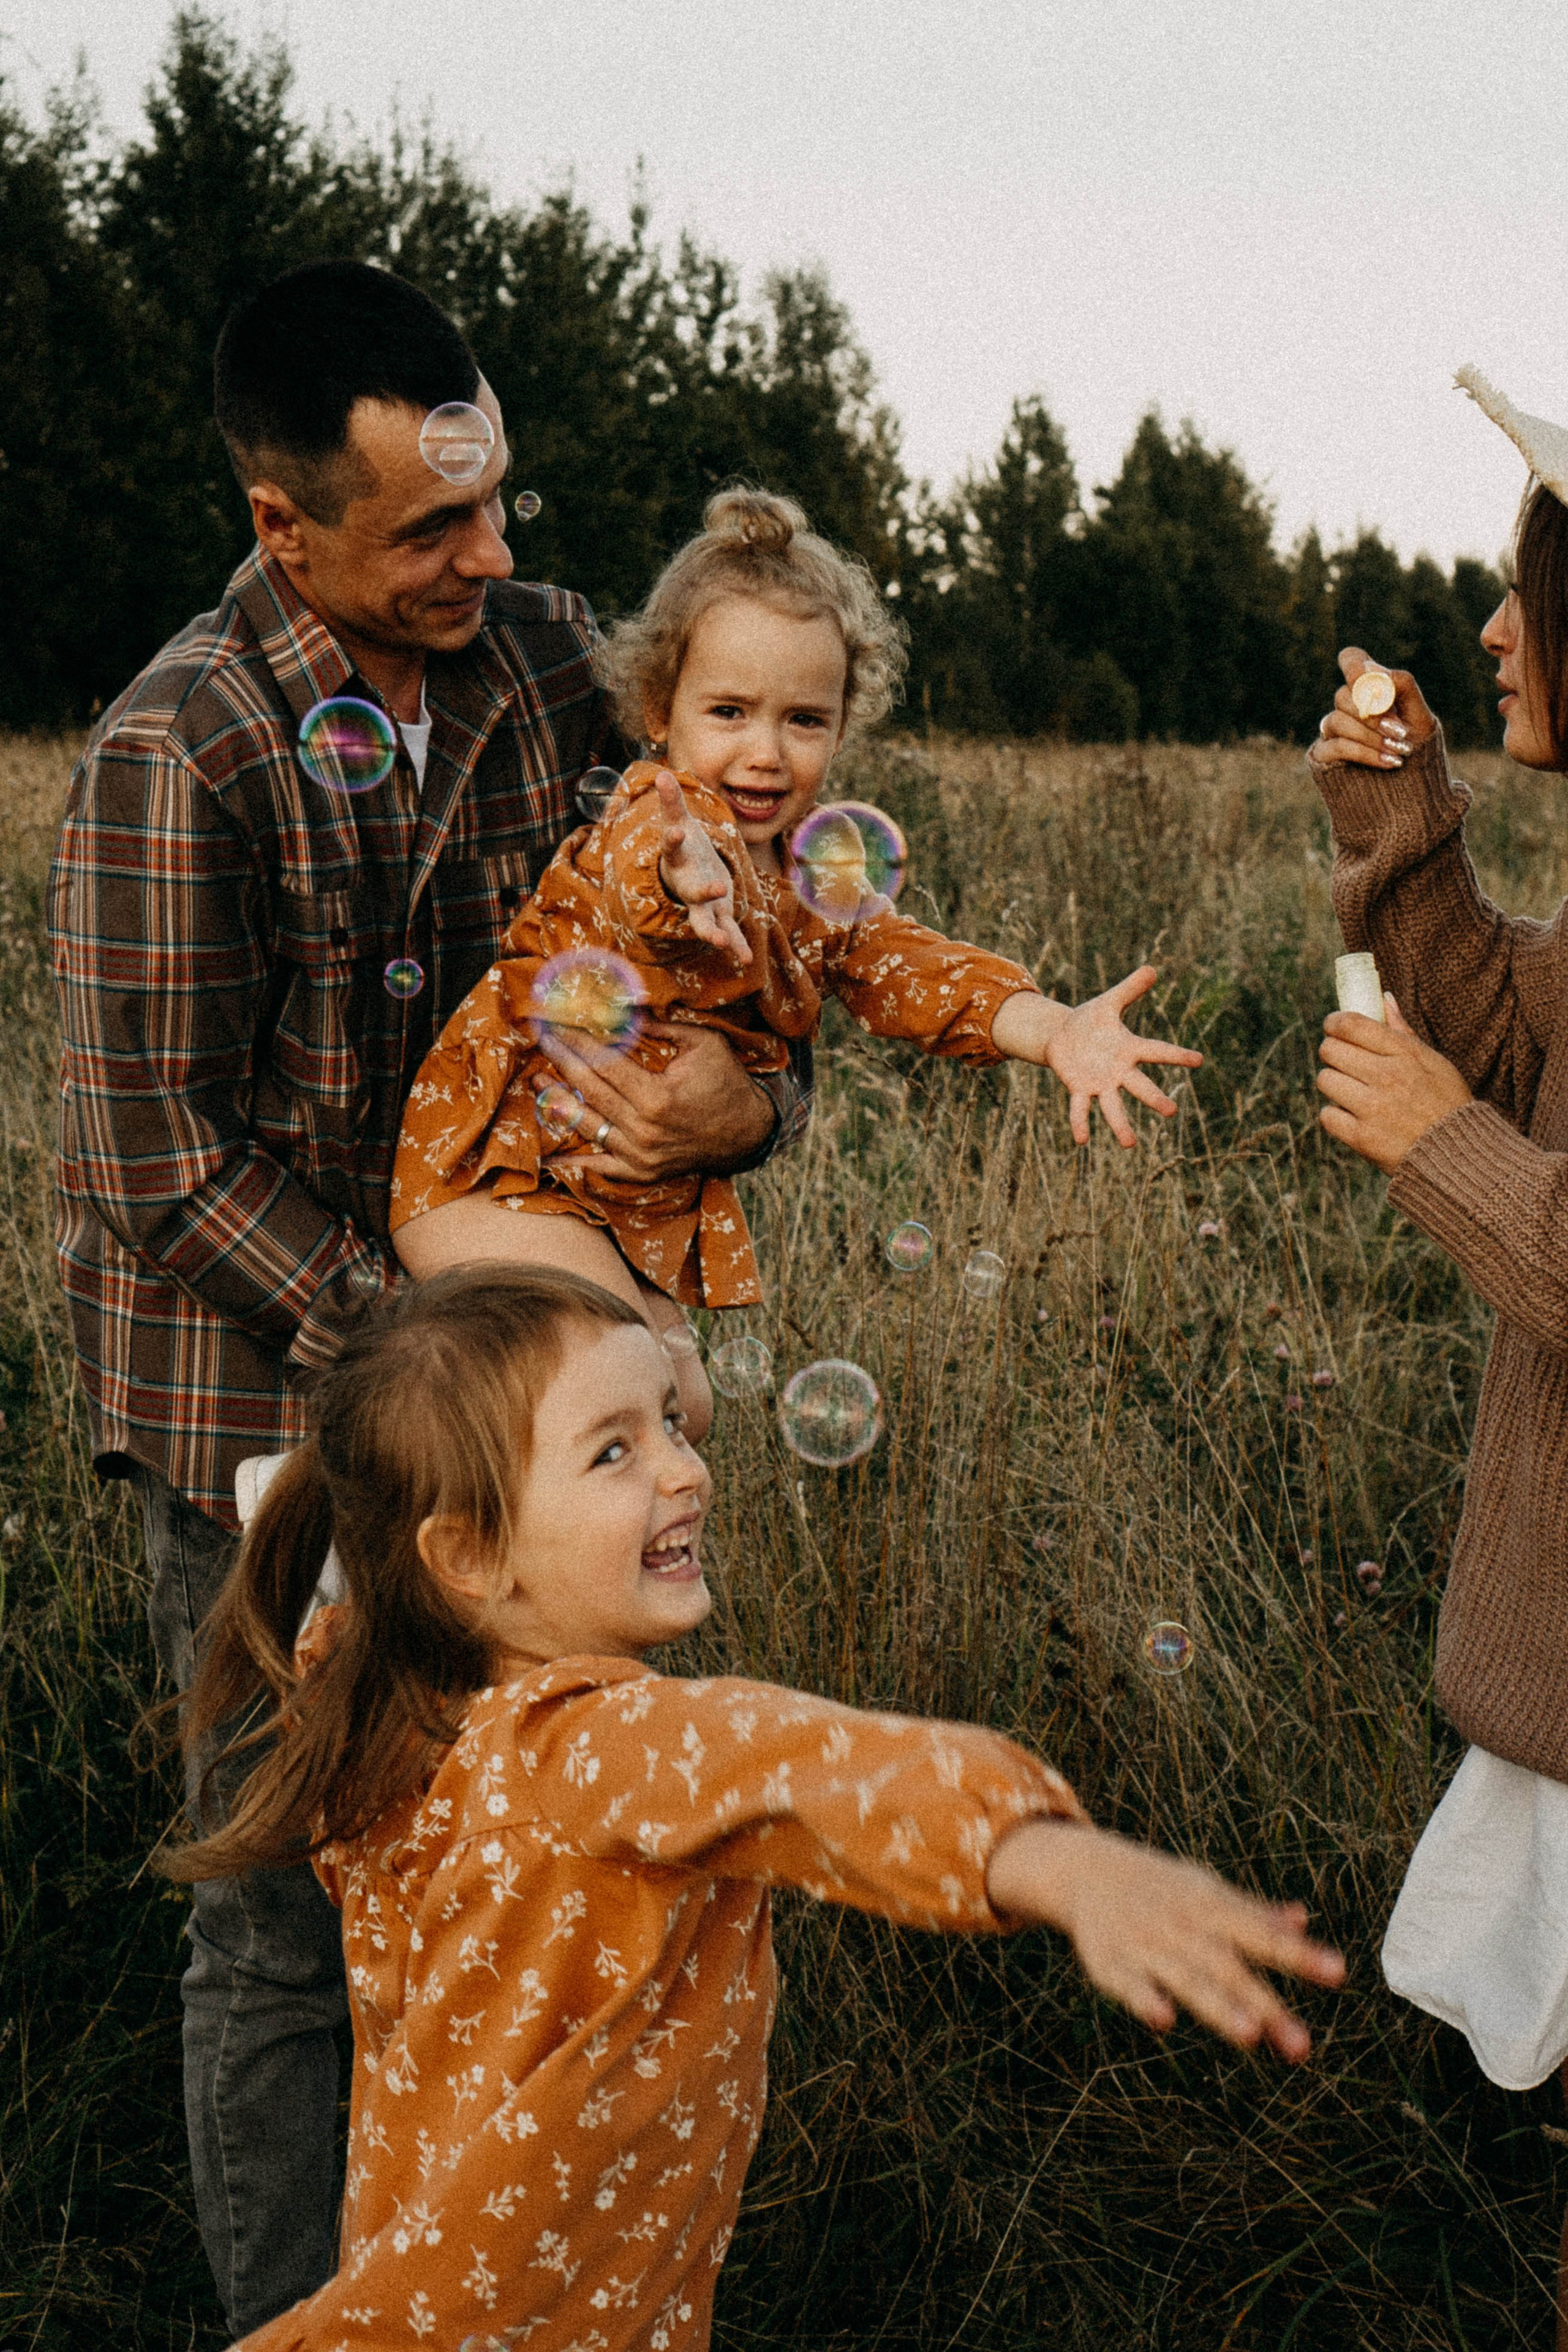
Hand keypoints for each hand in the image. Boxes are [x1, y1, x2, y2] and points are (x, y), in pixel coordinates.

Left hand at [538, 1019, 772, 1180]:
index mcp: (657, 1096)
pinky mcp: (642, 1171)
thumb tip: (625, 1007)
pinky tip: (547, 1157)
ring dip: (556, 1102)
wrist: (748, 1133)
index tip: (557, 1024)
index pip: (605, 1064)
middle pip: (589, 1090)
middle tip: (540, 1040)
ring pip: (587, 1126)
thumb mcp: (704, 1044)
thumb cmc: (727, 1082)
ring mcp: (640, 1155)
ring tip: (534, 1081)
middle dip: (560, 1061)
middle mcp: (644, 1129)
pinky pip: (600, 1168)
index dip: (577, 1042)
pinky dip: (573, 1163)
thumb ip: (663, 1027)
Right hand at [655, 770, 751, 965]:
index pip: (672, 847)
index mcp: (678, 859)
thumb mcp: (676, 822)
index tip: (674, 832)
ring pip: (704, 919)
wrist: (684, 873)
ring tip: (721, 943)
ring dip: (712, 931)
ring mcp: (701, 903)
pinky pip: (725, 931)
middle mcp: (687, 883)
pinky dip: (735, 945)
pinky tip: (745, 960)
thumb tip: (661, 773)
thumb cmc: (684, 846)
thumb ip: (670, 801)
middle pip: (692, 890)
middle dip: (703, 891)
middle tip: (717, 889)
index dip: (673, 840)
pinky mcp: (717, 914)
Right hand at [987, 1819, 1343, 2059]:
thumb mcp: (1208, 1892)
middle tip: (1301, 2046)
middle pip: (1230, 1969)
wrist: (1089, 1869)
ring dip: (1218, 2006)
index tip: (1338, 1972)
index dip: (1301, 1955)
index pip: (1263, 1935)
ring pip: (1187, 1979)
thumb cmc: (1163, 1888)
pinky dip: (1145, 2000)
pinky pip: (1130, 1984)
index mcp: (1212, 1908)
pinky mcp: (1112, 1963)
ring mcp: (1148, 1944)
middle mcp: (1184, 1927)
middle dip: (1265, 2006)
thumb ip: (1254, 1913)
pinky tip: (1164, 2020)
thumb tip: (1303, 1922)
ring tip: (1250, 2036)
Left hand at [995, 966, 1202, 1147]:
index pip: (1157, 1051)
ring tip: (1129, 1145)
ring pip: (1113, 1106)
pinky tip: (1081, 1140)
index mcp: (1130, 1049)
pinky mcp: (1079, 1089)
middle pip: (1139, 1086)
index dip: (1177, 1056)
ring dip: (1120, 1124)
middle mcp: (1119, 1071)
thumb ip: (1130, 989)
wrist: (1063, 1036)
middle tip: (1171, 1111)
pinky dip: (1080, 1122)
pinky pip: (1080, 1108)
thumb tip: (1152, 968)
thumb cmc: (1091, 1020)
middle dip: (1154, 1098)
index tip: (1198, 1060)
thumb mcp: (1109, 1002)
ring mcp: (1100, 1083)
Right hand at [1309, 646, 1437, 773]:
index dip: (1354, 666)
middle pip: (1343, 695)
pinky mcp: (1325, 755)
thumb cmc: (1418, 747)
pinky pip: (1336, 746)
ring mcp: (1333, 731)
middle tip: (1399, 729)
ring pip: (1338, 721)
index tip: (1369, 682)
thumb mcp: (1419, 714)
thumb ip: (1402, 686)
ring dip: (1372, 736)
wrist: (1414, 788)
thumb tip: (1371, 669)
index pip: (1351, 660)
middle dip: (1372, 713)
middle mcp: (1348, 707)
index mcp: (1370, 689)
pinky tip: (1388, 762)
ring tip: (1400, 750)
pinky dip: (1364, 753)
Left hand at [1316, 995, 1470, 1171]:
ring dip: (1334, 1084)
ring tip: (1352, 1091)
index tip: (1333, 1027)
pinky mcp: (1362, 1137)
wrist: (1458, 1156)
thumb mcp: (1435, 1062)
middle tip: (1343, 1062)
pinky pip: (1327, 1115)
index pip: (1351, 1024)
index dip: (1334, 1023)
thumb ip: (1404, 1031)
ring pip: (1325, 1080)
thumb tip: (1384, 998)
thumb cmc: (1447, 1104)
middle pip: (1330, 1050)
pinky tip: (1353, 1117)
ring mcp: (1372, 1108)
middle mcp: (1386, 1077)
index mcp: (1405, 1054)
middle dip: (1333, 1053)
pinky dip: (1336, 1116)